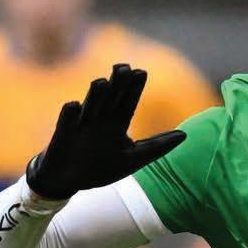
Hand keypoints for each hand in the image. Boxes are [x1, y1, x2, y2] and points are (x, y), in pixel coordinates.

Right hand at [26, 64, 184, 199]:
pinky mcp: (63, 136)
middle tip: (123, 66)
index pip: (127, 103)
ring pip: (90, 107)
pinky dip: (69, 115)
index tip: (141, 71)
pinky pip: (66, 124)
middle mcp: (99, 121)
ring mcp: (80, 127)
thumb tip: (185, 135)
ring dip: (96, 96)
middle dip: (116, 84)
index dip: (134, 88)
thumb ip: (157, 146)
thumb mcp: (134, 158)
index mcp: (116, 124)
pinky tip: (73, 105)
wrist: (69, 181)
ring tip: (102, 82)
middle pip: (110, 99)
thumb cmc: (102, 167)